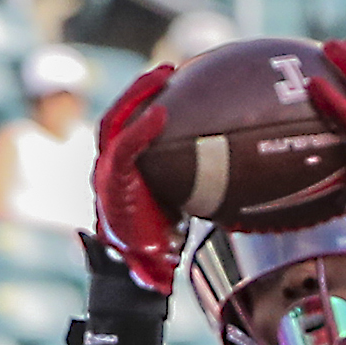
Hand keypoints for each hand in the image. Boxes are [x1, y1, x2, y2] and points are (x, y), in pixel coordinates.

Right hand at [91, 62, 180, 295]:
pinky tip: (161, 113)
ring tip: (164, 75)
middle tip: (170, 69)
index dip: (145, 101)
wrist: (136, 275)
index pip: (129, 126)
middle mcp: (109, 166)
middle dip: (141, 88)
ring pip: (115, 121)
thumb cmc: (158, 247)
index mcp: (121, 171)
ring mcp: (106, 173)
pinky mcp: (110, 184)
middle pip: (120, 114)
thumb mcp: (179, 208)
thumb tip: (239, 173)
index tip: (174, 82)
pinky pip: (124, 148)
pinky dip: (141, 129)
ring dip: (137, 94)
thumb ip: (194, 185)